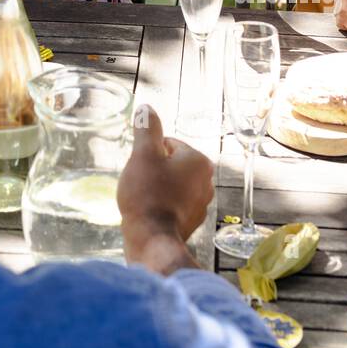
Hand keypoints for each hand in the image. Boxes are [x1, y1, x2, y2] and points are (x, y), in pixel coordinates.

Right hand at [117, 106, 213, 268]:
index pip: (169, 143)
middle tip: (140, 181)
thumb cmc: (148, 193)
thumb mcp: (143, 154)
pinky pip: (173, 204)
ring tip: (142, 197)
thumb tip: (146, 107)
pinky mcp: (191, 223)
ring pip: (172, 185)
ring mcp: (201, 205)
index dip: (149, 152)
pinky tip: (148, 212)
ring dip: (157, 187)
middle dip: (154, 170)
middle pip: (172, 164)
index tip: (140, 166)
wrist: (152, 240)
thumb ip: (146, 128)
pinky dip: (161, 205)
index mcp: (199, 161)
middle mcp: (207, 182)